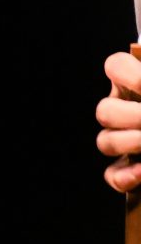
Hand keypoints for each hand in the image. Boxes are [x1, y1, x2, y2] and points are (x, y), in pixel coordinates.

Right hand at [100, 49, 140, 194]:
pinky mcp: (129, 172)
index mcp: (138, 85)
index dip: (128, 74)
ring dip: (128, 142)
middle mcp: (126, 112)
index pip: (116, 67)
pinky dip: (125, 176)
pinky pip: (113, 175)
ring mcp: (125, 142)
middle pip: (105, 110)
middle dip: (131, 116)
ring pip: (105, 142)